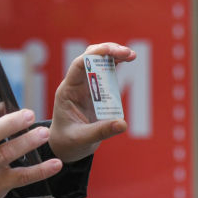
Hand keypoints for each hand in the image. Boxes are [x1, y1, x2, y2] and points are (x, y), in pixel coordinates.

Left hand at [48, 43, 135, 162]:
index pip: (78, 66)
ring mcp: (86, 86)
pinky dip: (116, 64)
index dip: (95, 56)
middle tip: (127, 53)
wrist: (66, 147)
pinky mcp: (96, 90)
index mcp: (67, 92)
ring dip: (114, 55)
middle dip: (107, 51)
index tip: (112, 53)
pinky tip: (127, 59)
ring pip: (98, 61)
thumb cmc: (68, 142)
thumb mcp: (82, 139)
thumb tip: (123, 124)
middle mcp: (76, 84)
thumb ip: (101, 131)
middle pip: (89, 58)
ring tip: (131, 55)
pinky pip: (106, 72)